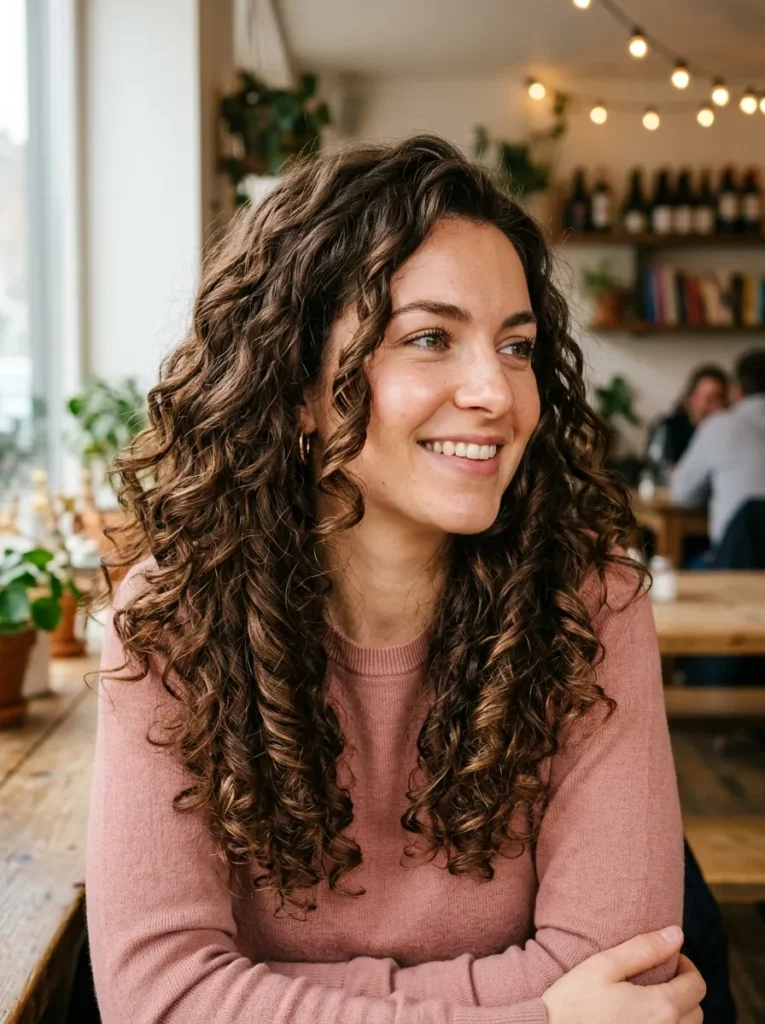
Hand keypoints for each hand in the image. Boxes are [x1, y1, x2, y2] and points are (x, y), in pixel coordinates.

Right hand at [541, 926, 704, 1023]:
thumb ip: (644, 949)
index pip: (696, 984)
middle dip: (684, 991)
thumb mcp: (604, 966)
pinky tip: (641, 1020)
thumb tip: (677, 934)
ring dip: (678, 1014)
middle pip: (696, 1011)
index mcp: (662, 1007)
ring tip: (650, 1000)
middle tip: (659, 977)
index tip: (668, 959)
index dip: (686, 966)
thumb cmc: (574, 1002)